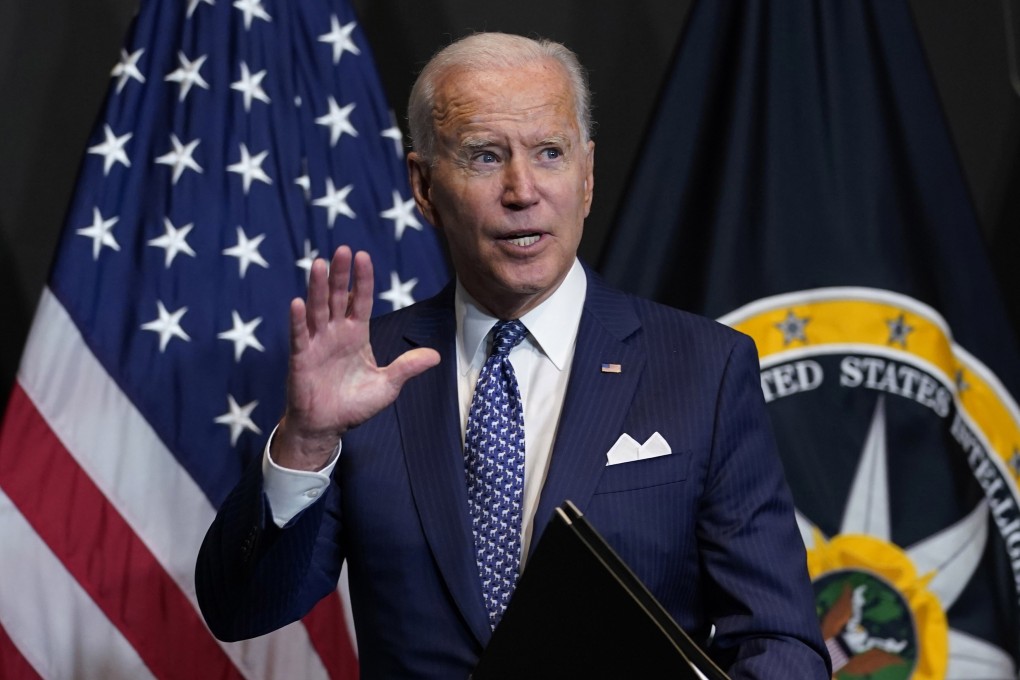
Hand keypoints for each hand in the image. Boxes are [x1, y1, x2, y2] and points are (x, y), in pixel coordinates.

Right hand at [273, 246, 439, 469]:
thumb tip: (436, 355)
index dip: (363, 280)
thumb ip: (407, 367)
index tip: (364, 256)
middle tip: (343, 250)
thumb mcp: (387, 386)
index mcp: (356, 335)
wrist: (327, 426)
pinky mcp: (301, 358)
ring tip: (320, 264)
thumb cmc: (354, 404)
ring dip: (318, 288)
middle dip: (341, 275)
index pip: (362, 301)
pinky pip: (299, 336)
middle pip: (338, 298)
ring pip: (317, 309)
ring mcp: (316, 343)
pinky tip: (298, 302)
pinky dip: (298, 320)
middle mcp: (335, 333)